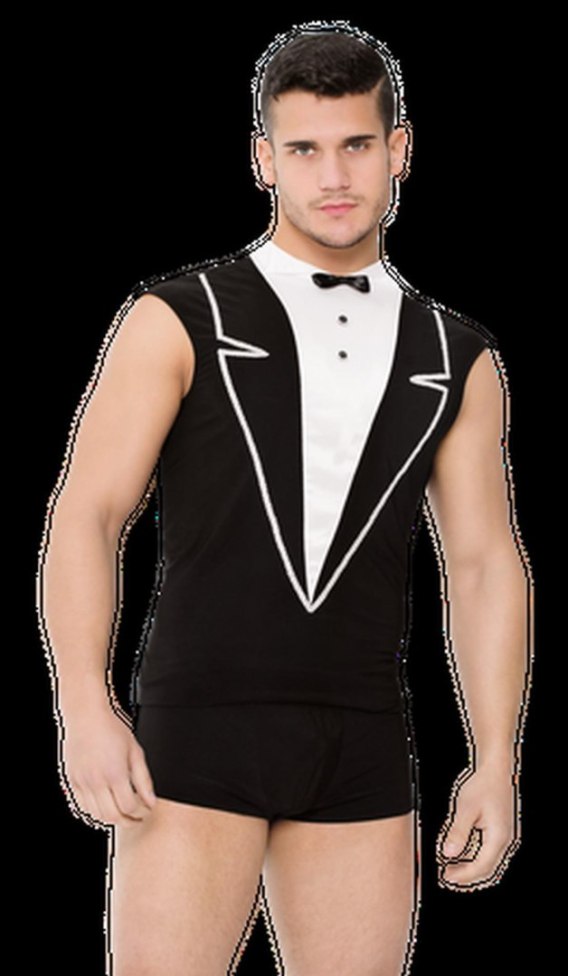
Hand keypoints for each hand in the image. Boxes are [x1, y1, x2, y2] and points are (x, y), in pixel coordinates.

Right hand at [58, 704, 156, 829]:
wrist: (86, 715)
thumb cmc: (112, 728)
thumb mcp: (135, 751)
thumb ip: (143, 779)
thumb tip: (151, 802)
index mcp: (114, 773)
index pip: (129, 807)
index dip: (141, 813)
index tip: (146, 810)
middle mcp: (96, 781)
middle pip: (112, 816)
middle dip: (128, 821)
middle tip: (137, 819)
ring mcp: (81, 782)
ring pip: (96, 815)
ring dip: (111, 819)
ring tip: (122, 814)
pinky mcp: (71, 781)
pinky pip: (81, 807)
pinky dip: (94, 813)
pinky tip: (105, 808)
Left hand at [436, 763, 520, 889]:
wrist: (495, 770)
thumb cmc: (482, 785)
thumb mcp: (465, 808)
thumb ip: (457, 832)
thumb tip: (447, 854)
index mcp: (498, 837)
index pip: (481, 867)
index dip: (463, 876)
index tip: (446, 878)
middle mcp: (505, 840)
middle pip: (487, 869)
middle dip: (467, 876)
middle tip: (447, 877)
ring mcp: (503, 835)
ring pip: (488, 862)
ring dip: (470, 867)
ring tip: (450, 867)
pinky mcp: (499, 830)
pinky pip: (487, 851)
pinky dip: (473, 856)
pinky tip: (459, 852)